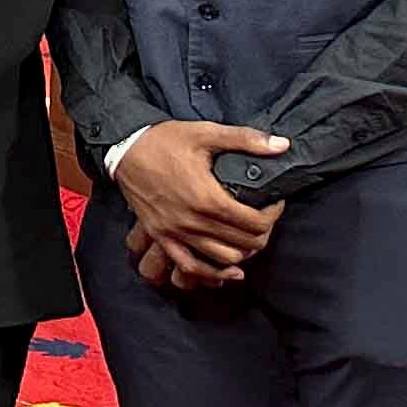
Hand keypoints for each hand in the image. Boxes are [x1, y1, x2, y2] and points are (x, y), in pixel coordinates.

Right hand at [113, 120, 285, 286]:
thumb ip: (246, 140)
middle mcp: (193, 221)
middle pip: (244, 243)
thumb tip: (283, 145)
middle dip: (262, 233)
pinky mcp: (162, 236)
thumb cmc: (164, 141)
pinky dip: (211, 273)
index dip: (273, 215)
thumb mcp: (206, 133)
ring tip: (248, 237)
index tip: (274, 203)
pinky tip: (228, 271)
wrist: (123, 149)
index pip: (256, 223)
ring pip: (223, 258)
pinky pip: (189, 266)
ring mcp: (176, 232)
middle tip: (264, 218)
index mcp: (208, 198)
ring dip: (242, 251)